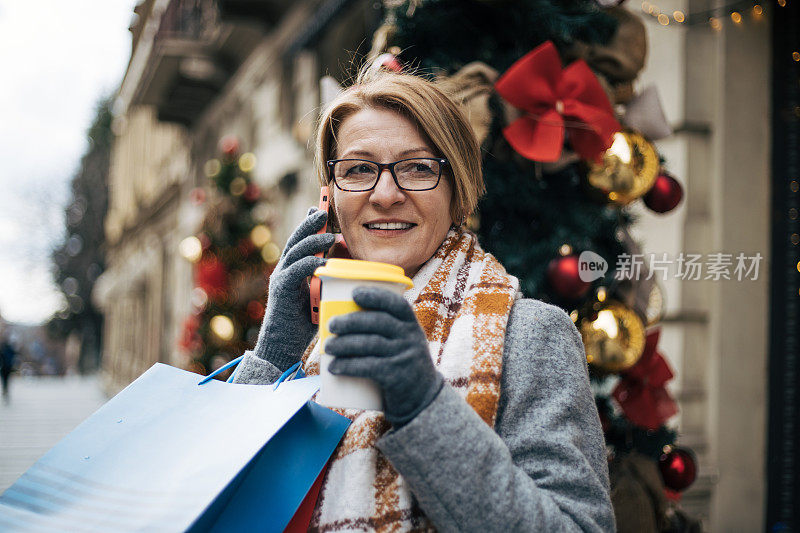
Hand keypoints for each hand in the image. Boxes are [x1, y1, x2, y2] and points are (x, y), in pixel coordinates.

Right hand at [253, 208, 333, 370]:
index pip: (300, 241)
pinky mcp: (280, 290)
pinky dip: (308, 263)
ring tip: (330, 235)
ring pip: (295, 251)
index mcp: (292, 270)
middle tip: (323, 210)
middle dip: (309, 223)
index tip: (319, 208)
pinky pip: (294, 271)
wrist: (282, 348)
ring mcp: (280, 279)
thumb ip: (327, 279)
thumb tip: (346, 264)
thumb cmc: (303, 325)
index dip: (308, 224)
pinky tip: (321, 261)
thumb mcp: (320, 296)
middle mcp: (283, 270)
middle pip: (296, 240)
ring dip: (313, 241)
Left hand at [325, 287, 443, 426]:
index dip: (376, 296)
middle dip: (351, 321)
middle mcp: (411, 338)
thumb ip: (384, 330)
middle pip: (378, 322)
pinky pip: (370, 367)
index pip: (397, 304)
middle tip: (331, 325)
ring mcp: (405, 357)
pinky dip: (349, 366)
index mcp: (411, 325)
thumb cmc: (402, 363)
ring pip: (371, 344)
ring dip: (344, 344)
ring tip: (328, 347)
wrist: (422, 397)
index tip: (355, 293)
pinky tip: (334, 367)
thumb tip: (342, 319)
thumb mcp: (404, 342)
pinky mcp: (397, 377)